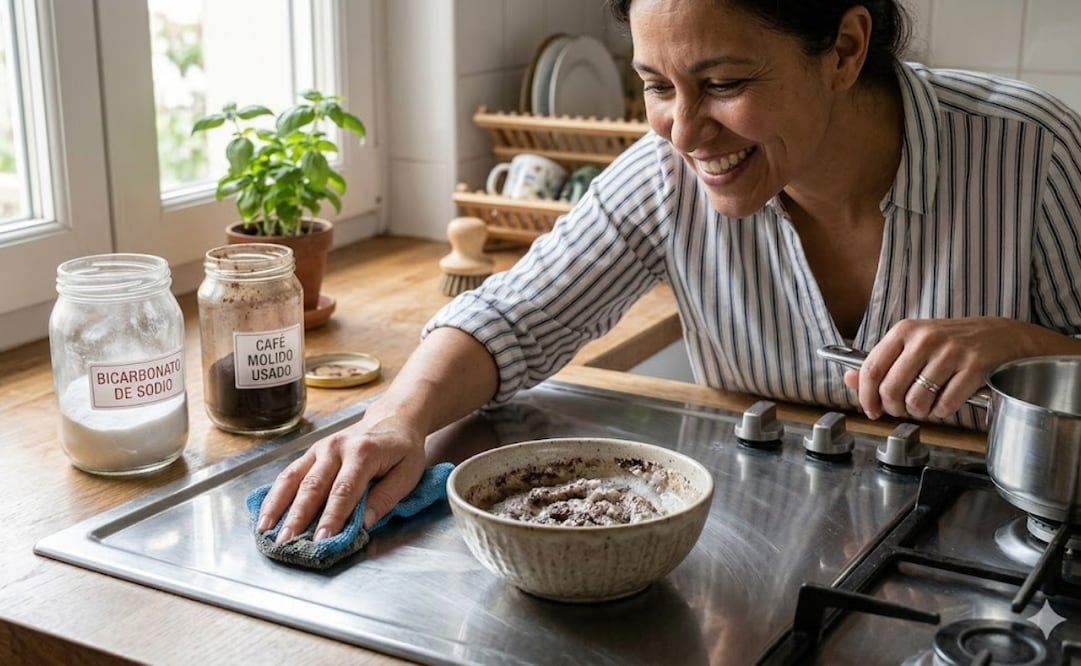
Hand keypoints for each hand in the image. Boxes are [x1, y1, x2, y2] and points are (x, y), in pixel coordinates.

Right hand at [255, 409, 427, 543]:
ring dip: (277, 506)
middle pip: (313, 486)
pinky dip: (274, 495)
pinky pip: (288, 474)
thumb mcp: (407, 474)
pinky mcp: (310, 453)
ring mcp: (319, 448)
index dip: (332, 517)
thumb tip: (364, 524)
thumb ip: (386, 498)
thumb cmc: (402, 449)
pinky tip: (266, 514)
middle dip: (298, 517)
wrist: (393, 418)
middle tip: (286, 543)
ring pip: (293, 478)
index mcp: (363, 452)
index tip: (322, 541)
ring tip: (265, 531)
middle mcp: (336, 448)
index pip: (344, 490)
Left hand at [842, 317, 1080, 420]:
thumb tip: (849, 379)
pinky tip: (946, 403)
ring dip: (920, 412)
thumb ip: (881, 363)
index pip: (872, 369)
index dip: (866, 397)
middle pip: (891, 390)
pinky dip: (942, 412)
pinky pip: (945, 405)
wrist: (1003, 336)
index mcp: (905, 330)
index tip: (871, 410)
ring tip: (927, 405)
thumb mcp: (913, 345)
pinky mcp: (974, 366)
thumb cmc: (953, 343)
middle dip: (895, 409)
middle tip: (904, 409)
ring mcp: (951, 352)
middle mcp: (925, 339)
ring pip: (917, 401)